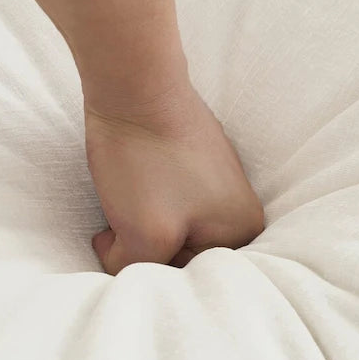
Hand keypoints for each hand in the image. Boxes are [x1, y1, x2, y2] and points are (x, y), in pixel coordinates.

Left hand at [85, 81, 264, 274]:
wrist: (133, 83)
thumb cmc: (143, 159)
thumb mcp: (143, 234)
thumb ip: (138, 269)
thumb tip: (119, 261)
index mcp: (242, 229)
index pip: (187, 276)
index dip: (146, 264)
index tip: (122, 244)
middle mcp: (240, 205)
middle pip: (180, 251)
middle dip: (143, 242)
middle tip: (116, 223)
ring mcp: (218, 178)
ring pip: (168, 224)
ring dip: (138, 220)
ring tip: (121, 196)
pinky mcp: (193, 158)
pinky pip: (166, 196)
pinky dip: (141, 196)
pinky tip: (126, 179)